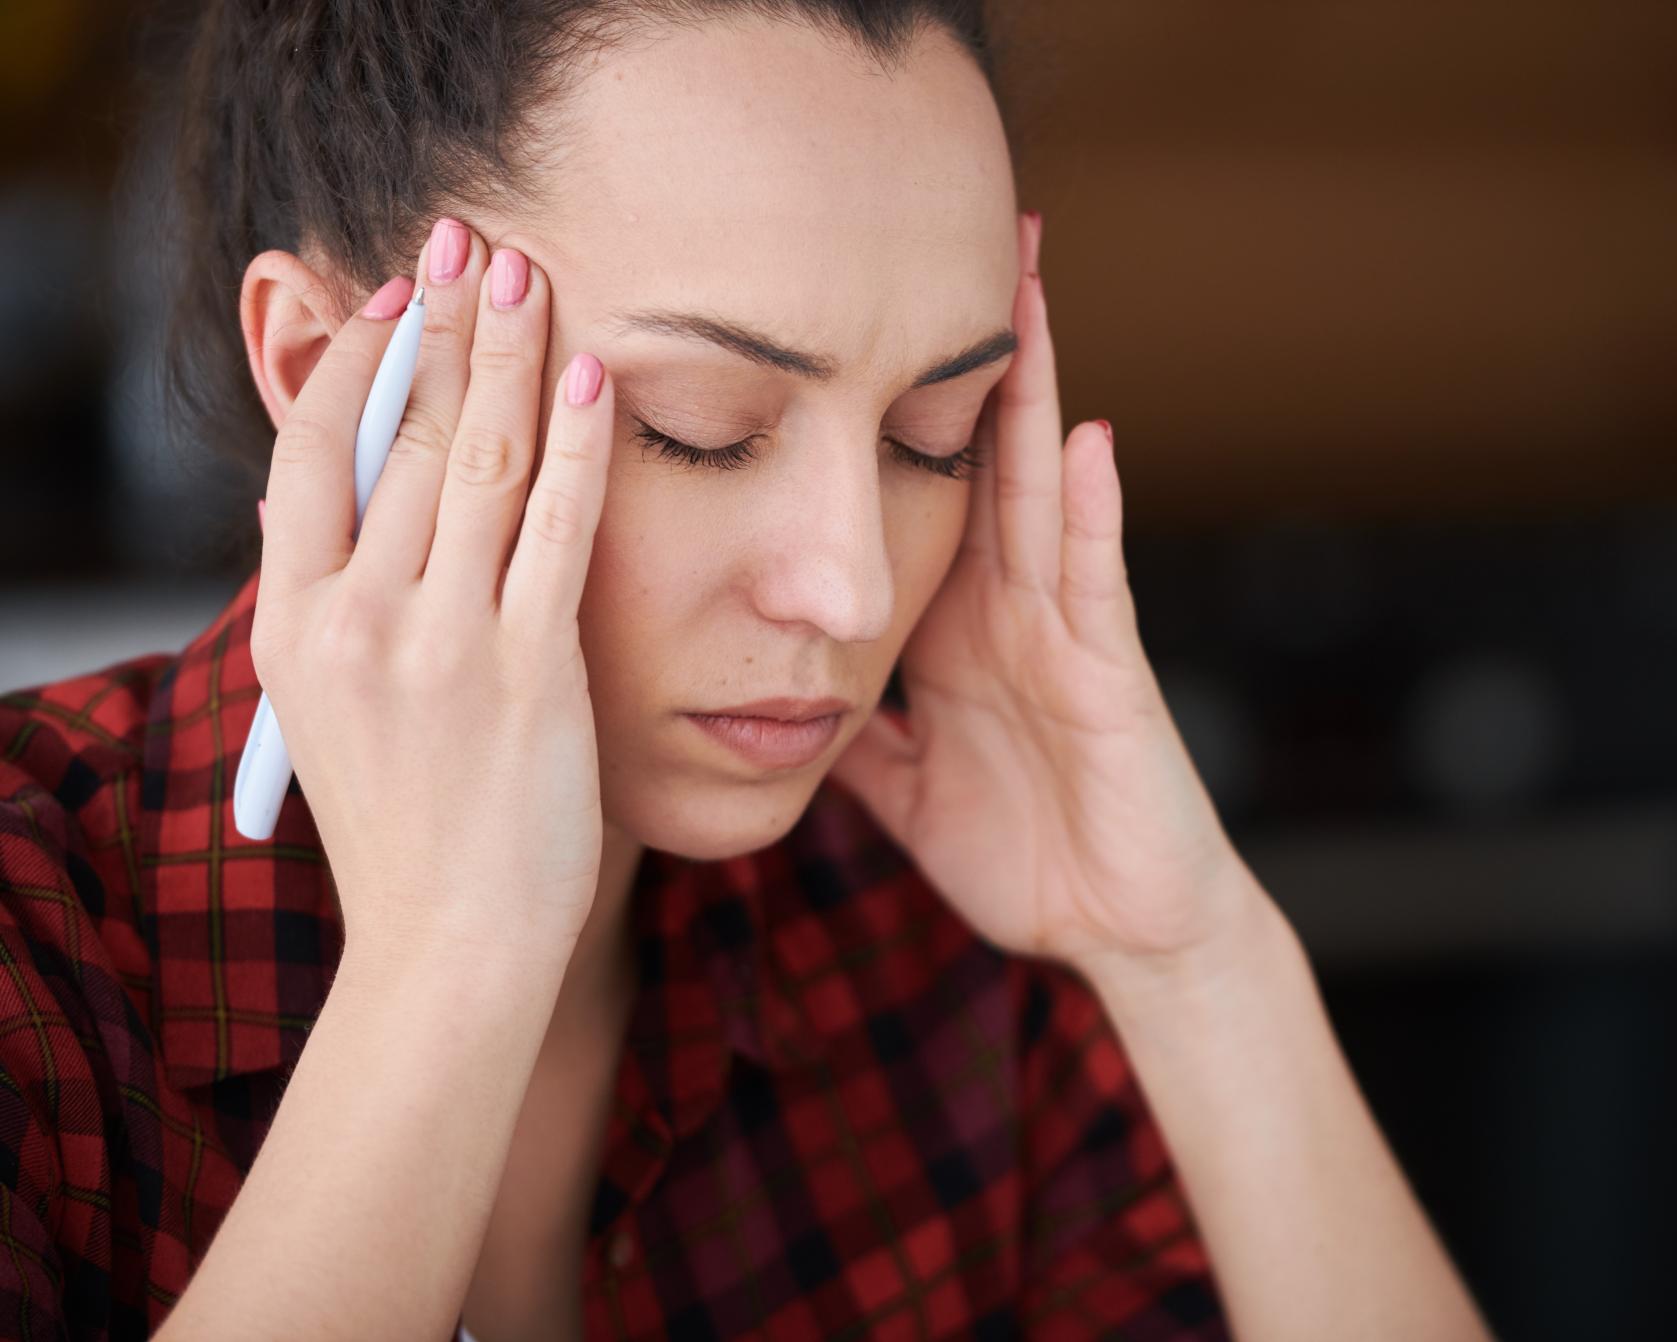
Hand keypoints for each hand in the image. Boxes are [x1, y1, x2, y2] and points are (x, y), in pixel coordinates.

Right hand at [252, 219, 614, 967]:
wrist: (452, 946)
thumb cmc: (405, 829)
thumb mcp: (329, 710)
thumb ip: (338, 603)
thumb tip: (340, 501)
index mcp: (293, 626)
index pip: (309, 453)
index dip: (353, 359)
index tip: (394, 296)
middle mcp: (358, 621)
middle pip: (398, 434)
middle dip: (441, 324)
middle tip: (469, 238)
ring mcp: (446, 644)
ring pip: (475, 460)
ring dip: (506, 354)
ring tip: (526, 273)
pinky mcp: (533, 670)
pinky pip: (558, 527)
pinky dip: (575, 443)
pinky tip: (591, 376)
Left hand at [827, 212, 1254, 975]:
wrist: (1118, 930)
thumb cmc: (1024, 852)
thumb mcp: (905, 788)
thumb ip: (853, 733)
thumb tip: (772, 696)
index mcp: (954, 630)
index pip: (913, 497)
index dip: (882, 414)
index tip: (834, 334)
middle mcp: (1008, 609)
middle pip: (977, 459)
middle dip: (962, 358)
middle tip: (946, 245)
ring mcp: (1063, 632)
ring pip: (1039, 489)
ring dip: (1034, 391)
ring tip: (1023, 288)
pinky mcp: (1109, 673)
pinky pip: (1098, 581)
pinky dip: (1094, 512)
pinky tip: (1088, 439)